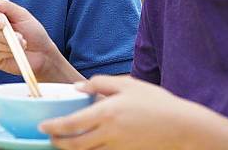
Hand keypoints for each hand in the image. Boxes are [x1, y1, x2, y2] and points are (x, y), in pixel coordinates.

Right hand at [0, 0, 58, 77]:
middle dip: (1, 33)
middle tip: (19, 36)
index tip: (3, 22)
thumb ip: (6, 6)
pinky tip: (14, 52)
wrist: (42, 53)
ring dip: (5, 43)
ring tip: (22, 44)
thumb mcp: (22, 15)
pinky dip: (4, 52)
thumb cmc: (33, 32)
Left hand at [40, 76, 192, 149]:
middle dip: (58, 144)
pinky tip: (86, 147)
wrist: (184, 127)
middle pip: (76, 145)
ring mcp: (119, 148)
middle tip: (48, 138)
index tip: (43, 126)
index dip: (55, 127)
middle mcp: (109, 134)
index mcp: (107, 113)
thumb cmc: (156, 102)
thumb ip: (100, 84)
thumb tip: (78, 88)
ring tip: (63, 144)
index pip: (72, 124)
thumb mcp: (127, 84)